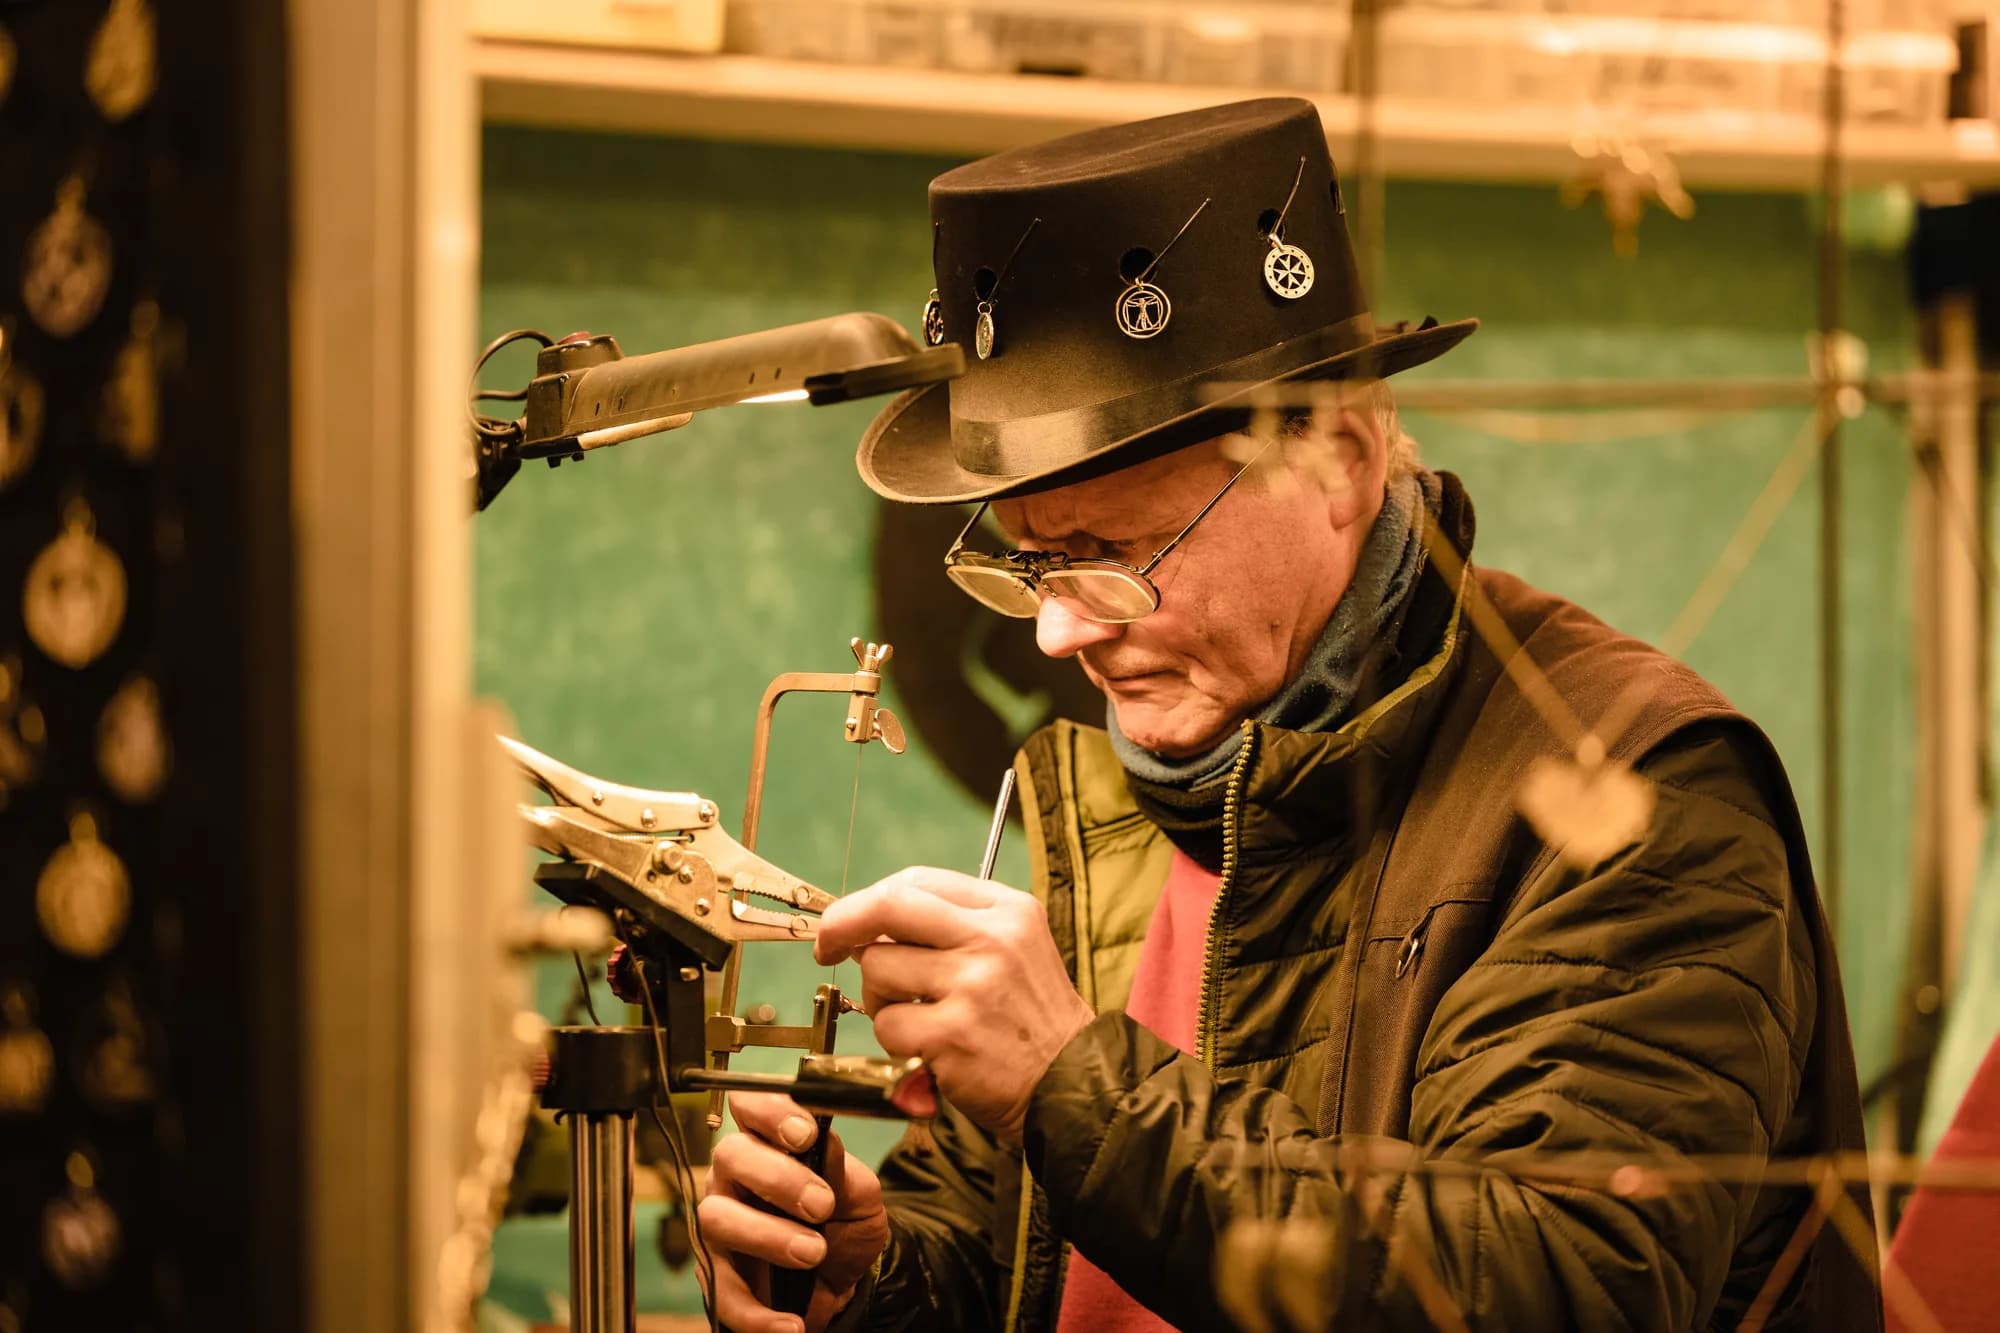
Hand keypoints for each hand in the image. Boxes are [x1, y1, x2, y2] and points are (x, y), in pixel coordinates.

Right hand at [699, 1091, 888, 1332]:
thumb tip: (821, 1139)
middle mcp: (736, 1178)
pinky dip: (758, 1313)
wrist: (847, 1281)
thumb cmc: (845, 1222)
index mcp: (769, 1143)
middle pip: (730, 1157)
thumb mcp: (859, 1193)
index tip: (804, 1132)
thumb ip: (840, 1166)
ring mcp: (721, 1226)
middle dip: (777, 1178)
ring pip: (718, 1218)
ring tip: (813, 1253)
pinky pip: (722, 1292)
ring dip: (769, 1237)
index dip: (769, 1112)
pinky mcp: (718, 1276)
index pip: (751, 1108)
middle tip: (821, 1205)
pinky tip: (791, 1323)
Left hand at [814, 867, 1095, 1145]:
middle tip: (828, 949)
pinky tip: (928, 1049)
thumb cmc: (1031, 1018)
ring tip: (917, 1018)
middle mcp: (992, 940)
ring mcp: (972, 988)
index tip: (850, 924)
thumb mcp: (1015, 948)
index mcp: (1007, 911)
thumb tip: (869, 923)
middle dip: (843, 926)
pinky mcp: (951, 1037)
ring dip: (881, 999)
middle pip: (888, 908)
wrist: (1073, 1085)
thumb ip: (953, 926)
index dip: (869, 900)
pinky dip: (895, 1041)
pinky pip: (886, 1026)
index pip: (917, 882)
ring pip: (879, 971)